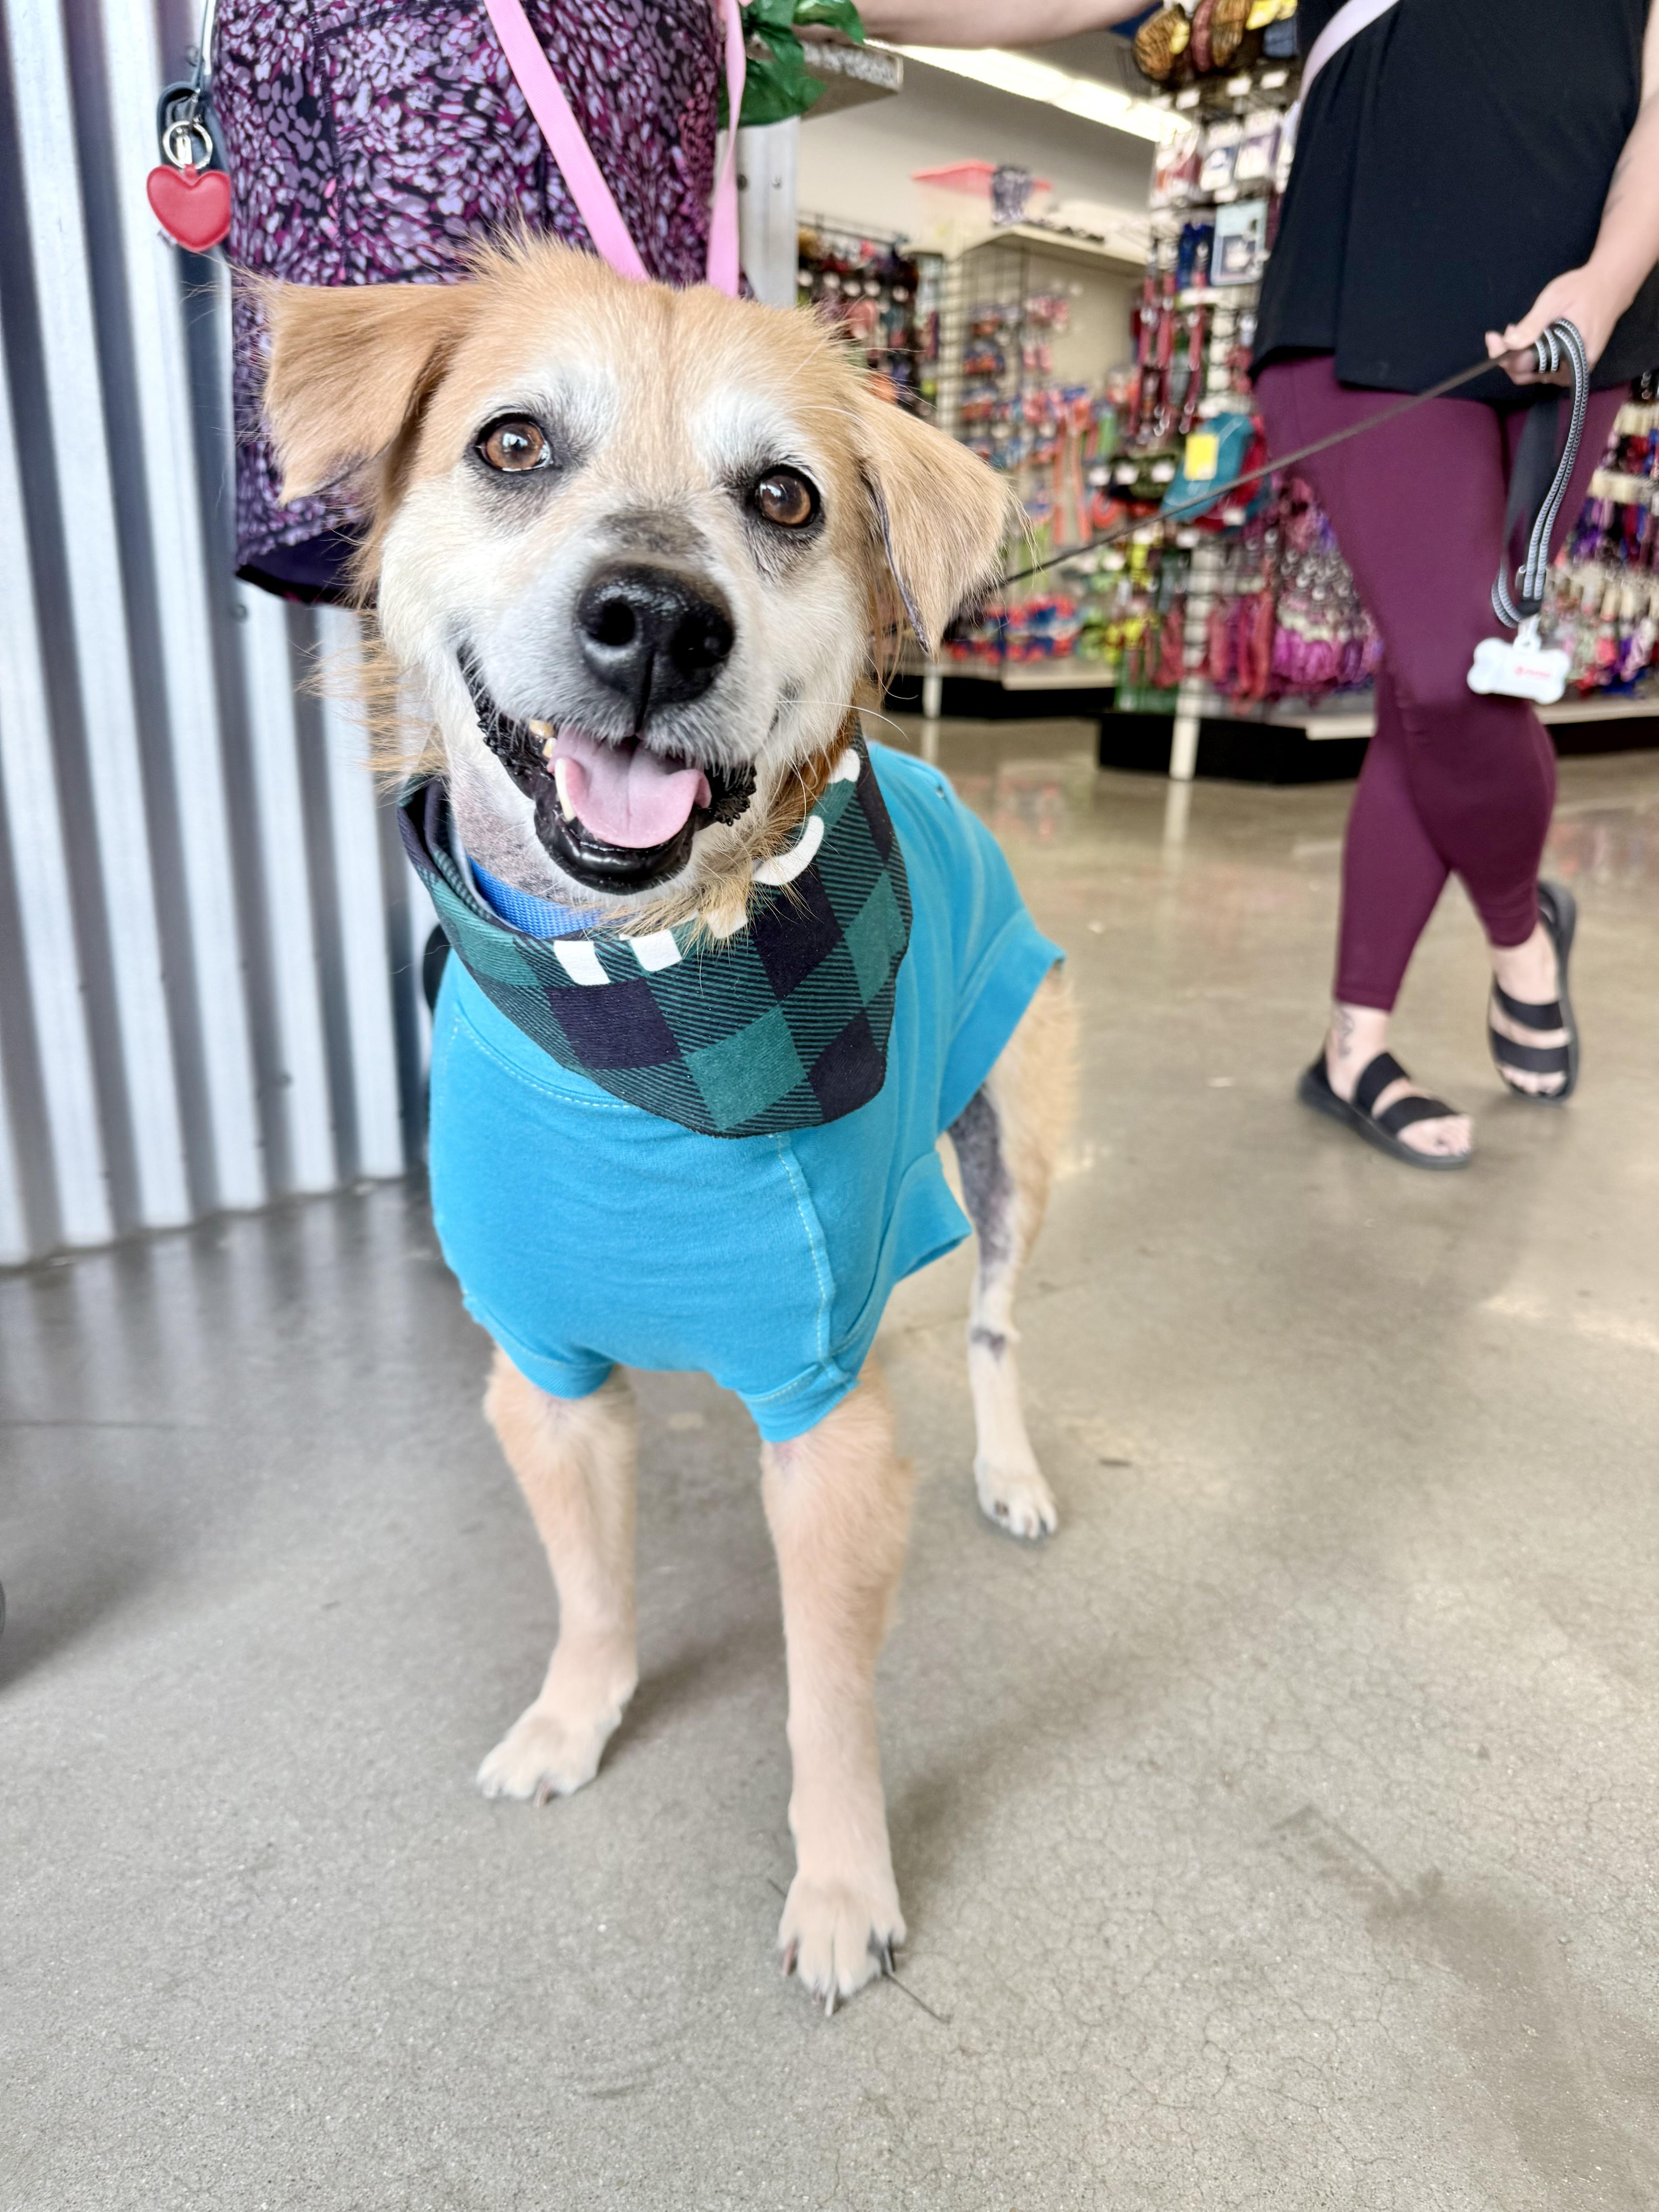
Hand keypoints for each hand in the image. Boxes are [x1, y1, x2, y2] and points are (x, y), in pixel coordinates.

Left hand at [1485, 265, 1623, 383]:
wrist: (1610, 285)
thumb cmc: (1583, 289)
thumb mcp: (1554, 300)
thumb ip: (1532, 324)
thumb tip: (1509, 345)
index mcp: (1570, 356)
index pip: (1527, 368)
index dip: (1504, 357)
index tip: (1492, 338)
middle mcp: (1571, 370)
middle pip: (1527, 375)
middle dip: (1510, 355)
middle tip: (1506, 331)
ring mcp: (1570, 370)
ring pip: (1532, 373)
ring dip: (1519, 354)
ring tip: (1517, 329)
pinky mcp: (1569, 366)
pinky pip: (1542, 367)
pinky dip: (1530, 354)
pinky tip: (1529, 336)